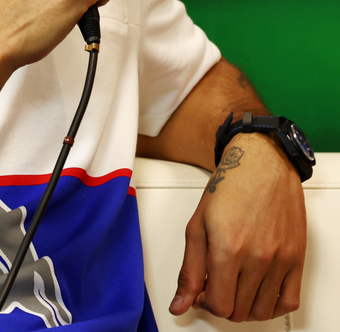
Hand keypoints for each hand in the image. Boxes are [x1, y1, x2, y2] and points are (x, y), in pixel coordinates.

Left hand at [170, 133, 306, 320]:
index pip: (219, 305)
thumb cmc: (229, 189)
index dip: (204, 303)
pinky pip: (289, 302)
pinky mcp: (297, 258)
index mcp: (228, 249)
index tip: (201, 292)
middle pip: (239, 311)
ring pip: (262, 310)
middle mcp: (258, 258)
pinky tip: (258, 294)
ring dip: (244, 307)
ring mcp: (281, 260)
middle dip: (222, 303)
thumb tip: (180, 303)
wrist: (261, 166)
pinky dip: (272, 307)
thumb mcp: (196, 227)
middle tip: (215, 286)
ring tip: (234, 287)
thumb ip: (189, 271)